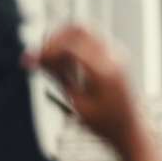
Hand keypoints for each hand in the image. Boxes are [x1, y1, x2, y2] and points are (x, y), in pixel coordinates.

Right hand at [24, 25, 134, 145]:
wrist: (133, 131)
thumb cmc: (106, 124)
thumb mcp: (78, 103)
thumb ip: (59, 77)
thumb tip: (37, 56)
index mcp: (104, 72)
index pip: (69, 45)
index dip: (45, 49)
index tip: (28, 61)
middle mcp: (114, 57)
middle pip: (78, 28)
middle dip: (54, 38)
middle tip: (39, 56)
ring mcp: (118, 54)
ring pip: (85, 30)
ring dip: (64, 39)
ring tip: (51, 62)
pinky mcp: (117, 55)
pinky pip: (92, 39)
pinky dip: (74, 44)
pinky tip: (66, 65)